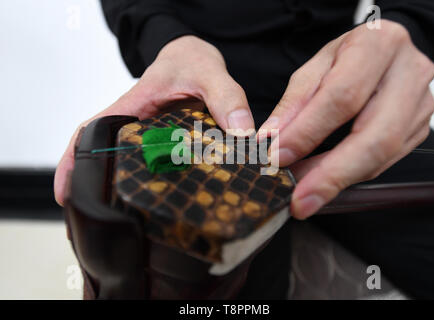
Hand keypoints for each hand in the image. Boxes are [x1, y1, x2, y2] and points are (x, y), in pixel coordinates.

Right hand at [54, 35, 253, 205]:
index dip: (73, 161)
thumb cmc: (190, 61)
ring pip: (127, 164)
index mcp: (133, 107)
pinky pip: (152, 164)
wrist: (193, 58)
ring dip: (121, 190)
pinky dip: (151, 182)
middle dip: (94, 188)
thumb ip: (226, 98)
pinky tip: (161, 203)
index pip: (91, 132)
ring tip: (123, 224)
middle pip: (104, 156)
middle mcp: (135, 125)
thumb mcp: (209, 73)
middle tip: (98, 223)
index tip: (66, 192)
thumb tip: (240, 131)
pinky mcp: (163, 142)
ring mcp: (148, 136)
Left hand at [261, 20, 433, 218]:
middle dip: (332, 174)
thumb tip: (272, 140)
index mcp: (379, 45)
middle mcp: (409, 74)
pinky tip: (325, 181)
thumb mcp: (315, 66)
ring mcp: (420, 105)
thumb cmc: (347, 56)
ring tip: (305, 194)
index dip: (308, 131)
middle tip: (299, 200)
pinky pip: (385, 162)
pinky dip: (351, 175)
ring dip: (339, 180)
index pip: (343, 96)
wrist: (385, 52)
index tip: (278, 156)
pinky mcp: (419, 128)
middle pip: (375, 136)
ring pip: (382, 155)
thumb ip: (294, 102)